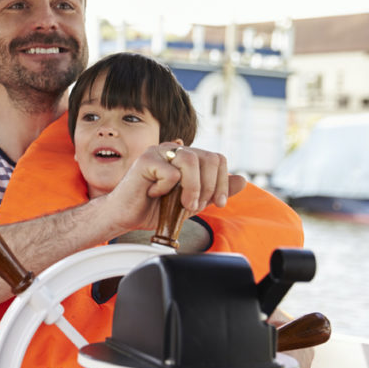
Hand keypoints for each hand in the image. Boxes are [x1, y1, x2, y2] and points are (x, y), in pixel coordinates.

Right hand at [105, 143, 245, 232]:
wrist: (125, 217)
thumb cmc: (154, 209)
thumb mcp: (192, 202)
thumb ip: (214, 190)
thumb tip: (242, 180)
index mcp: (186, 158)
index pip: (217, 158)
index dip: (222, 181)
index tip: (217, 203)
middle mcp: (175, 150)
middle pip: (209, 157)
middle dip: (209, 186)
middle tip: (196, 205)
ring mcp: (160, 152)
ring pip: (192, 160)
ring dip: (192, 187)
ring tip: (182, 203)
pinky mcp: (146, 160)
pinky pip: (171, 173)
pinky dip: (167, 190)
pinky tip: (154, 194)